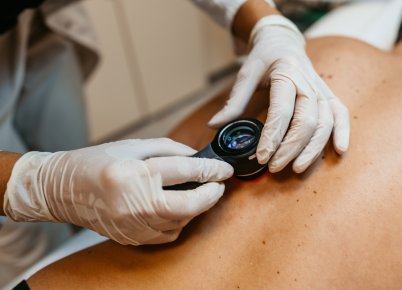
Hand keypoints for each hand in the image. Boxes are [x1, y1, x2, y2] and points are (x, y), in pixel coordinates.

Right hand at [4, 138, 232, 244]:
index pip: (184, 172)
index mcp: (133, 173)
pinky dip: (180, 220)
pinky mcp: (131, 238)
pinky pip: (167, 233)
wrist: (61, 189)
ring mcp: (131, 225)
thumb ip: (169, 150)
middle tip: (219, 184)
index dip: (211, 170)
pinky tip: (180, 207)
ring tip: (201, 192)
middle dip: (211, 195)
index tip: (224, 169)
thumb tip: (198, 158)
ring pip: (180, 221)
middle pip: (188, 205)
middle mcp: (132, 202)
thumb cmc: (95, 162)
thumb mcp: (132, 146)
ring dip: (197, 208)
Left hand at [209, 15, 349, 173]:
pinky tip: (340, 150)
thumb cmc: (264, 58)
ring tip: (296, 168)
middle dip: (290, 147)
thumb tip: (214, 125)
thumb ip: (234, 101)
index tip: (261, 157)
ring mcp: (321, 89)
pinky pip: (341, 114)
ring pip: (325, 122)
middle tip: (274, 166)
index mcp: (286, 73)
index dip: (272, 137)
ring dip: (313, 148)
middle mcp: (308, 82)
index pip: (282, 111)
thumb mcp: (246, 74)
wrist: (283, 41)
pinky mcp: (328, 96)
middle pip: (306, 120)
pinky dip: (343, 132)